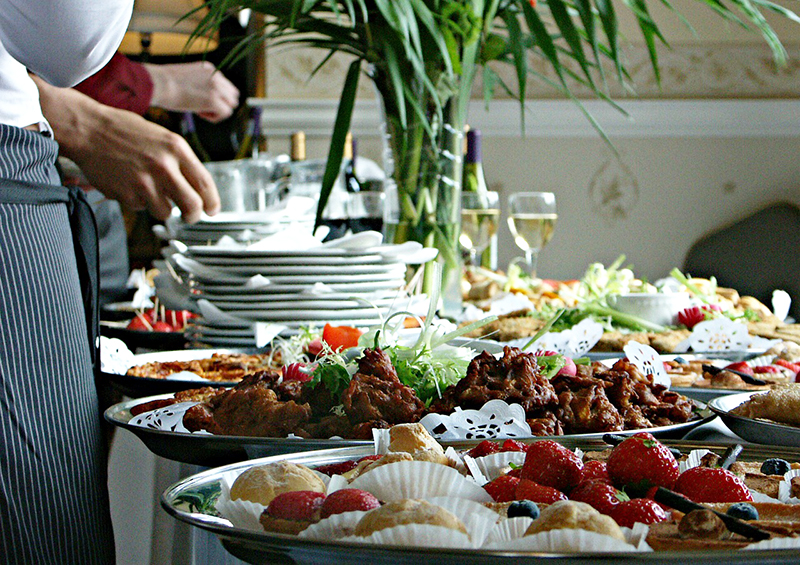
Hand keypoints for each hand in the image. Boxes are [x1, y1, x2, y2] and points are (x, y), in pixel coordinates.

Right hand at [34, 76, 219, 221]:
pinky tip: (127, 182)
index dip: (212, 202)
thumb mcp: (162, 137)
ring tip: (147, 188)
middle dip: (194, 216)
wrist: (87, 129)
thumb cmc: (124, 131)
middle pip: (192, 205)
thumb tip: (196, 187)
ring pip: (165, 212)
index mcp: (176, 149)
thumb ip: (180, 161)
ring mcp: (144, 182)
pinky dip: (136, 200)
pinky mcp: (126, 194)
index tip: (212, 210)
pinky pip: (139, 207)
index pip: (205, 183)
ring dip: (159, 206)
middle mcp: (163, 166)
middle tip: (190, 216)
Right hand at [144, 61, 239, 122]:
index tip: (199, 99)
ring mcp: (216, 87)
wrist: (157, 83)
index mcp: (209, 68)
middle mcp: (216, 76)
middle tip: (202, 107)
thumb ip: (199, 83)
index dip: (215, 96)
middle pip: (232, 95)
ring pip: (231, 104)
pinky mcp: (213, 100)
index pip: (224, 86)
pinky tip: (200, 114)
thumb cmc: (163, 83)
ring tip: (200, 111)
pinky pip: (226, 113)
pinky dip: (215, 117)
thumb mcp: (185, 77)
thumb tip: (201, 97)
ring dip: (218, 111)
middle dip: (221, 103)